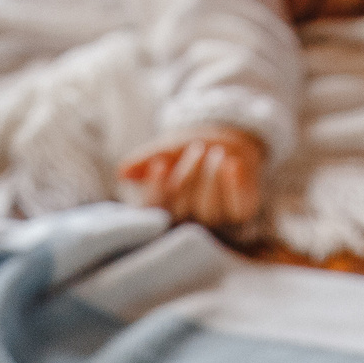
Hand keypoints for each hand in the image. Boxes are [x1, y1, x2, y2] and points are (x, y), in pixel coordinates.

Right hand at [121, 129, 267, 226]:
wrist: (225, 138)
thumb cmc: (188, 151)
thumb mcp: (166, 151)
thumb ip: (146, 161)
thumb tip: (122, 172)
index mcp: (165, 211)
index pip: (155, 210)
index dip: (157, 191)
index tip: (159, 164)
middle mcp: (189, 224)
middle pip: (184, 211)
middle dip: (189, 176)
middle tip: (197, 147)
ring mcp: (216, 223)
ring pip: (211, 212)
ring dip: (212, 178)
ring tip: (217, 151)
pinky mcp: (241, 214)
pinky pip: (239, 208)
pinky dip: (235, 186)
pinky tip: (233, 164)